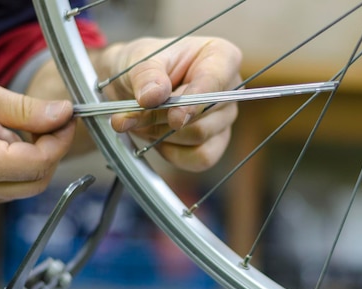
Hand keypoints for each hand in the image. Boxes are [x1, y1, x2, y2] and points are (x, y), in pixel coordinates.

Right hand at [0, 72, 73, 205]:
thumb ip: (22, 108)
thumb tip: (61, 114)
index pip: (40, 163)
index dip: (60, 140)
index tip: (66, 119)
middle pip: (38, 181)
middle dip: (49, 151)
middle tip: (43, 121)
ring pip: (23, 187)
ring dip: (28, 158)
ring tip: (0, 126)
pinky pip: (4, 187)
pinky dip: (11, 165)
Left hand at [97, 37, 242, 171]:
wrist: (131, 88)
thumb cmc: (143, 66)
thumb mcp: (137, 59)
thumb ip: (145, 74)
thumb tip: (154, 96)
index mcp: (220, 56)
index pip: (216, 81)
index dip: (195, 101)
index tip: (174, 117)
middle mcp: (230, 88)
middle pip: (204, 115)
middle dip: (163, 118)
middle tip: (132, 114)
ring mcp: (225, 118)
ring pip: (199, 137)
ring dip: (162, 134)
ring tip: (141, 121)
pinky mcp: (216, 143)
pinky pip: (201, 159)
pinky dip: (173, 153)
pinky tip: (157, 139)